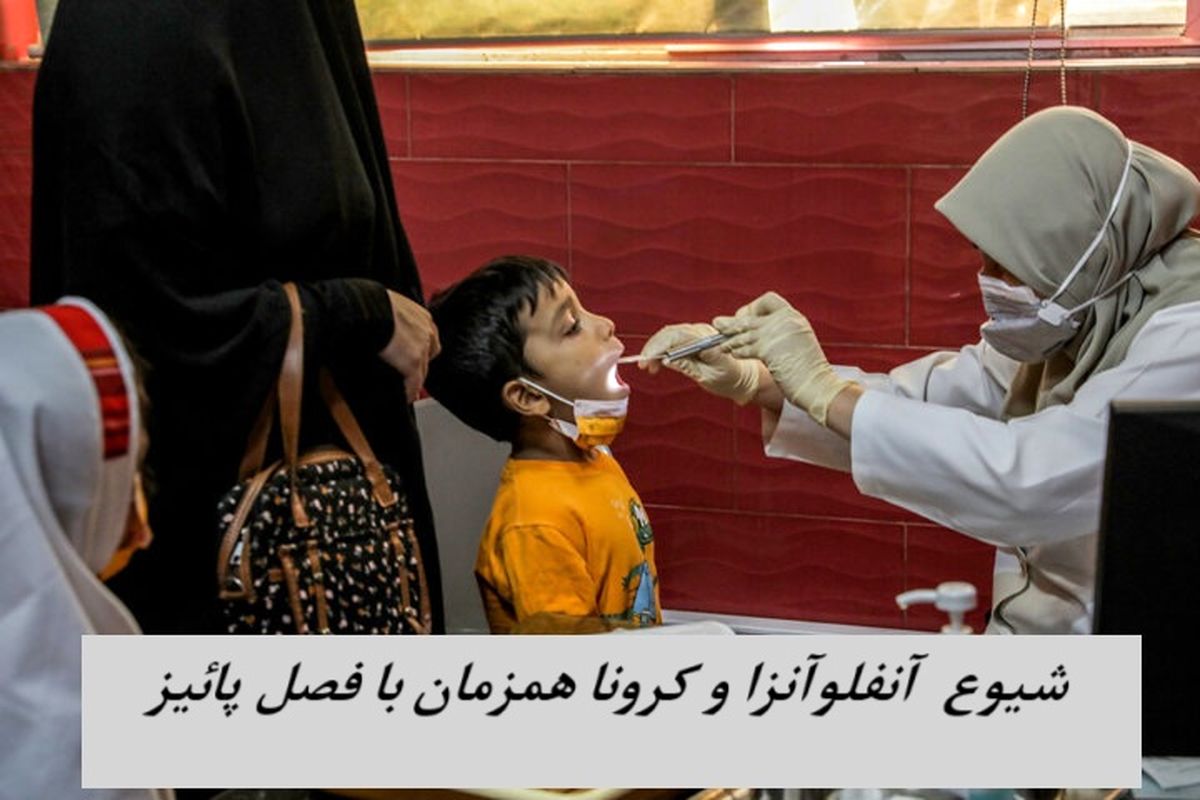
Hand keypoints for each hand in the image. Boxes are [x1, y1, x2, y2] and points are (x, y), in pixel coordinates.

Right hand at [378, 290, 440, 402]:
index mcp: (421, 315)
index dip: (421, 348)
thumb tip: (383, 321)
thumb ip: (394, 316)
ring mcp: (421, 348)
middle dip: (420, 364)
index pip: (429, 336)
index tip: (415, 355)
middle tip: (409, 372)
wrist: (366, 308)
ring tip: (407, 389)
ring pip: (423, 371)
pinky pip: (414, 384)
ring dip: (415, 380)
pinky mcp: (413, 363)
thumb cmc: (369, 304)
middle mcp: (426, 332)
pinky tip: (406, 398)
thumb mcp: (388, 304)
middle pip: (429, 355)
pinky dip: (410, 392)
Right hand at [639, 323, 762, 404]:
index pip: (677, 337)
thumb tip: (667, 360)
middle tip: (643, 366)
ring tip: (648, 367)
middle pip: (670, 333)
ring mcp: (698, 333)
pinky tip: (657, 362)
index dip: (658, 347)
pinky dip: (662, 349)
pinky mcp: (693, 337)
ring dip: (655, 349)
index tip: (647, 361)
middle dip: (653, 348)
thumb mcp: (708, 378)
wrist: (743, 377)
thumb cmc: (729, 379)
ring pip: (669, 334)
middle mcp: (702, 332)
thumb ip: (688, 367)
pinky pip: (673, 338)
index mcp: (708, 342)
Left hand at [713, 291, 849, 425]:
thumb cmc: (808, 369)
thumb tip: (761, 332)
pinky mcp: (769, 348)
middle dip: (733, 322)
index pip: (769, 300)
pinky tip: (731, 353)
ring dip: (729, 337)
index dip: (754, 307)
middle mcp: (785, 320)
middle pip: (751, 315)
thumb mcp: (798, 342)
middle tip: (719, 323)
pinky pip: (746, 346)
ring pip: (745, 331)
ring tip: (720, 342)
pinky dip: (736, 349)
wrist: (817, 384)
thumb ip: (783, 332)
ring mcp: (776, 333)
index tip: (748, 318)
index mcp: (793, 317)